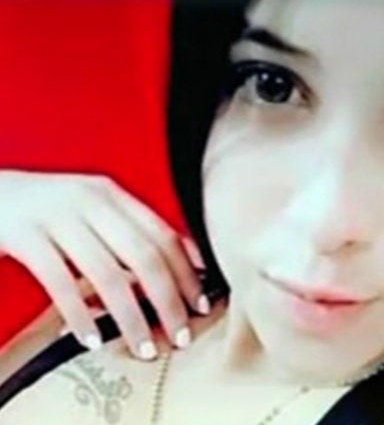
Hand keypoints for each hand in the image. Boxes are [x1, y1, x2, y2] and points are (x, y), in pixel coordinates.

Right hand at [0, 170, 209, 359]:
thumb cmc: (47, 210)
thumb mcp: (92, 210)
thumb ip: (129, 232)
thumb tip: (181, 265)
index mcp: (112, 195)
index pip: (163, 235)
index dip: (187, 272)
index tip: (201, 305)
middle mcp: (91, 201)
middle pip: (144, 256)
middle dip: (169, 300)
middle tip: (181, 335)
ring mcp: (57, 217)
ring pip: (107, 274)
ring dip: (131, 317)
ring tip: (145, 347)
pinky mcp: (24, 235)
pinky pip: (59, 283)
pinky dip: (79, 315)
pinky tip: (92, 340)